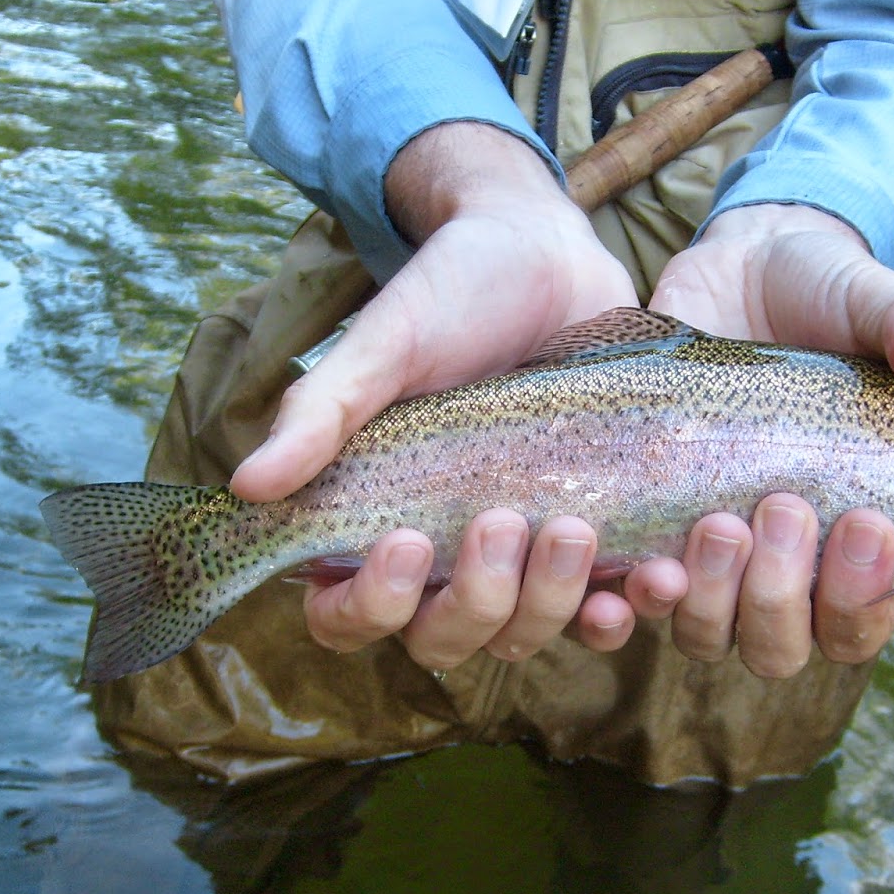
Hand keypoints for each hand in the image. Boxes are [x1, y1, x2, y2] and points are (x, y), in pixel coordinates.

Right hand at [230, 122, 640, 665]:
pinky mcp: (595, 539)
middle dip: (474, 601)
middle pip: (443, 639)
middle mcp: (445, 552)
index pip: (347, 617)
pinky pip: (602, 609)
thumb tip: (246, 488)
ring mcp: (522, 552)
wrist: (552, 253)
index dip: (369, 608)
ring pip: (523, 633)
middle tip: (502, 522)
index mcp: (376, 518)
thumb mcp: (388, 343)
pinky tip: (648, 580)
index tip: (402, 545)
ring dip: (547, 603)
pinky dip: (620, 608)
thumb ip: (325, 413)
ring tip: (573, 528)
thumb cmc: (452, 292)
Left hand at [625, 202, 893, 674]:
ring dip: (713, 597)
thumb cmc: (823, 299)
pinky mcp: (642, 529)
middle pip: (778, 646)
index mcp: (847, 539)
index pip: (858, 622)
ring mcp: (708, 554)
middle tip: (783, 507)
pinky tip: (642, 568)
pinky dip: (631, 602)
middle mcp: (779, 564)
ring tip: (718, 522)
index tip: (867, 523)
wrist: (736, 269)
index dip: (863, 601)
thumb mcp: (873, 301)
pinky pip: (630, 602)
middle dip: (780, 596)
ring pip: (707, 634)